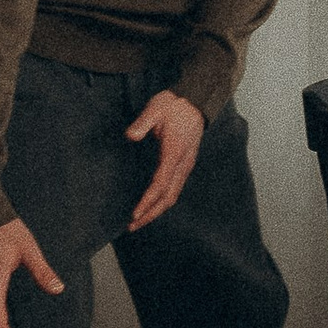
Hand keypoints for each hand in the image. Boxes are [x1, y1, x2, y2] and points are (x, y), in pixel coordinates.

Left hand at [126, 88, 205, 228]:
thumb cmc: (174, 105)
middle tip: (131, 226)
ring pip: (173, 196)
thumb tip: (130, 136)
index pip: (160, 184)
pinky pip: (175, 189)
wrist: (196, 101)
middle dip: (151, 214)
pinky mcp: (185, 165)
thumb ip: (142, 123)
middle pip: (168, 197)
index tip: (134, 214)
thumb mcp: (156, 108)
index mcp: (175, 152)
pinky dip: (163, 202)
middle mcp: (183, 163)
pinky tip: (152, 205)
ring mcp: (186, 165)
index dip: (147, 201)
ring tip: (139, 221)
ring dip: (157, 211)